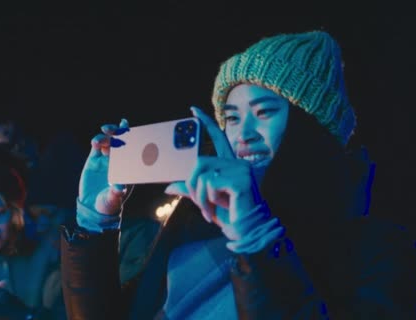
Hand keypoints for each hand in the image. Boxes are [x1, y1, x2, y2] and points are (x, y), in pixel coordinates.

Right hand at [78, 118, 130, 214]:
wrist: (93, 207)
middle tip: (115, 128)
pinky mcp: (94, 160)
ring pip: (108, 141)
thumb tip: (119, 188)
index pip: (134, 149)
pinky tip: (95, 142)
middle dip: (118, 132)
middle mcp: (120, 160)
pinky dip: (97, 142)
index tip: (130, 129)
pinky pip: (97, 147)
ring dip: (106, 137)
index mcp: (129, 167)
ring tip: (99, 141)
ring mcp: (107, 159)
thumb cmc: (109, 204)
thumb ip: (116, 193)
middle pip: (121, 141)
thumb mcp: (114, 199)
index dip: (133, 137)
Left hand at [165, 106, 262, 226]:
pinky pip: (210, 184)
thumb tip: (169, 186)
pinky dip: (208, 200)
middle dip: (192, 184)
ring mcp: (241, 170)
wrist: (247, 232)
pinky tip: (219, 208)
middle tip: (199, 204)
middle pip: (200, 162)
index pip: (218, 138)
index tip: (192, 111)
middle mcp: (238, 163)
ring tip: (207, 212)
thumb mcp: (205, 200)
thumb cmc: (230, 216)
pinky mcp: (240, 181)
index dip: (205, 123)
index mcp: (232, 164)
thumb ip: (190, 190)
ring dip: (200, 197)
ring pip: (203, 175)